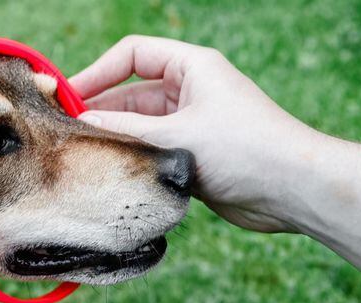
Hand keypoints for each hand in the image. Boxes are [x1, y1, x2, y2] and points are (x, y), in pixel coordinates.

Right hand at [70, 35, 319, 232]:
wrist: (293, 190)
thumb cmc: (247, 149)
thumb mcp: (178, 135)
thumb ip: (127, 131)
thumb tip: (82, 126)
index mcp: (192, 68)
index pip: (133, 55)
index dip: (98, 71)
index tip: (67, 94)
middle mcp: (190, 92)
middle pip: (131, 93)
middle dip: (100, 110)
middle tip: (68, 132)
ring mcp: (190, 125)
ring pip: (139, 126)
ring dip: (116, 138)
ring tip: (85, 156)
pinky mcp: (192, 156)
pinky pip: (151, 151)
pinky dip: (132, 160)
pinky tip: (111, 174)